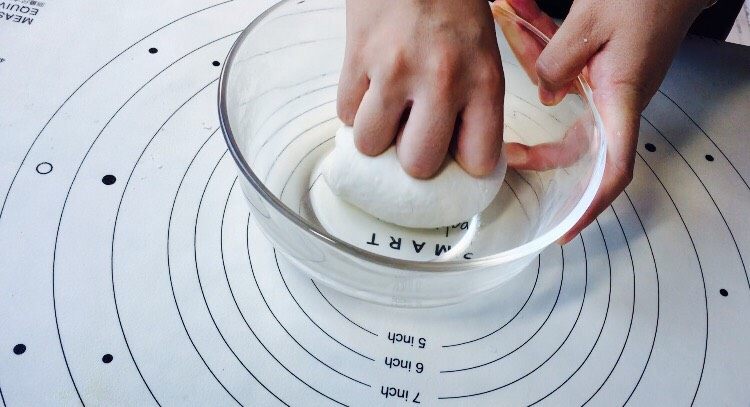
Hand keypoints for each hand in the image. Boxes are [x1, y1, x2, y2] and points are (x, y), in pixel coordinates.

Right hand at [338, 0, 504, 177]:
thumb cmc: (453, 5)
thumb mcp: (484, 51)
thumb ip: (475, 103)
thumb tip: (454, 152)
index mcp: (484, 80)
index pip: (478, 159)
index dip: (463, 166)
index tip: (454, 158)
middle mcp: (442, 80)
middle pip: (418, 163)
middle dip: (412, 160)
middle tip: (411, 138)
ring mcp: (395, 69)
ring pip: (371, 144)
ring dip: (376, 137)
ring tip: (384, 116)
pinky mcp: (357, 57)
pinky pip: (345, 113)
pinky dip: (353, 110)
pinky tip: (367, 91)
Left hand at [493, 0, 705, 242]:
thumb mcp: (588, 22)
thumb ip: (557, 63)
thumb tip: (545, 96)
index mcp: (621, 97)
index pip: (613, 168)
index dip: (591, 204)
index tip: (567, 228)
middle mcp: (622, 102)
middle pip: (584, 151)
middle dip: (546, 160)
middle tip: (512, 157)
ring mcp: (617, 90)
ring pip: (577, 121)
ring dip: (546, 123)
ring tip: (516, 124)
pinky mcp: (612, 75)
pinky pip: (579, 93)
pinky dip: (553, 86)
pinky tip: (531, 60)